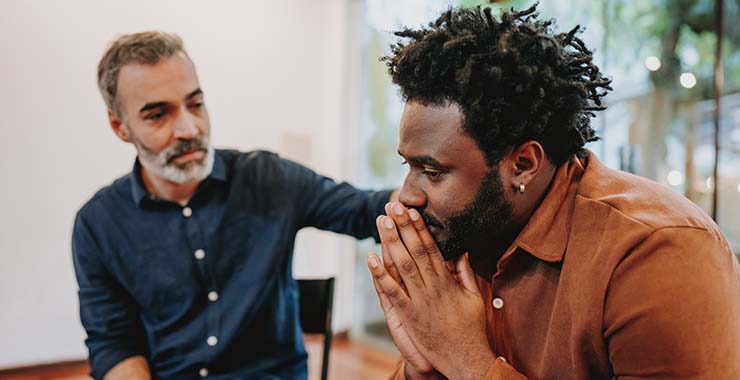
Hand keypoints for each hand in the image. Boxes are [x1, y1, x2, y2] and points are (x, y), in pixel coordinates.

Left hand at [367, 202, 494, 379]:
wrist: (466, 358)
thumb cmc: (471, 329)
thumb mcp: (474, 297)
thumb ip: (465, 273)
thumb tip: (460, 251)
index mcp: (447, 281)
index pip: (431, 248)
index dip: (419, 228)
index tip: (411, 210)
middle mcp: (432, 287)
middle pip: (414, 250)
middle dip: (402, 226)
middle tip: (392, 206)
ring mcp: (419, 301)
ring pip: (402, 266)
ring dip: (390, 242)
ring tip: (381, 221)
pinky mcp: (408, 316)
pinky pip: (391, 292)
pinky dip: (380, 275)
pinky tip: (371, 258)